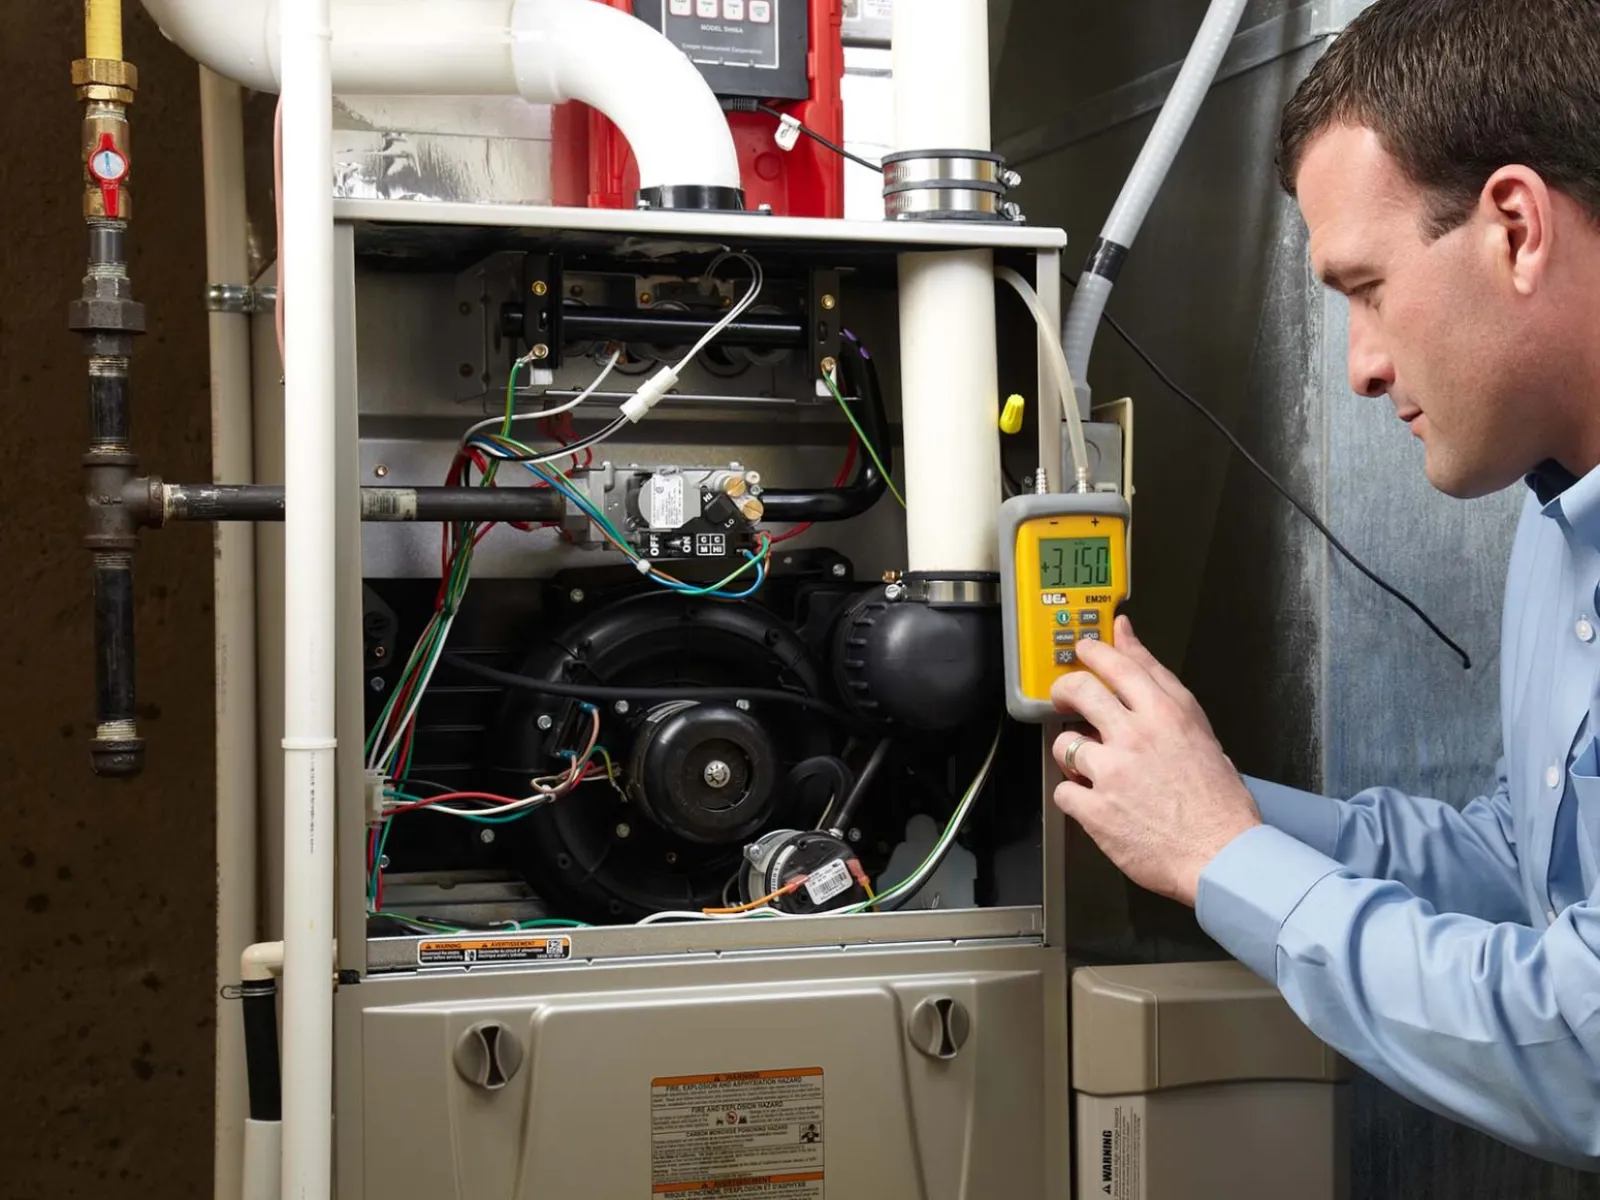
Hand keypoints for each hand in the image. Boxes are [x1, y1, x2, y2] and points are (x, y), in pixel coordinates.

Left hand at [1050, 616, 1260, 905]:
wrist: (1223, 856)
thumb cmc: (1219, 803)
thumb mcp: (1201, 733)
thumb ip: (1162, 689)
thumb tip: (1133, 647)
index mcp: (1167, 714)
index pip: (1120, 664)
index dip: (1096, 651)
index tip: (1086, 648)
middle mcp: (1136, 736)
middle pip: (1079, 691)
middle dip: (1065, 691)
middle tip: (1064, 700)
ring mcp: (1113, 772)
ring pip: (1064, 744)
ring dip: (1072, 754)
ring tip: (1090, 768)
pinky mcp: (1096, 809)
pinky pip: (1063, 791)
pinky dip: (1074, 797)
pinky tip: (1094, 802)